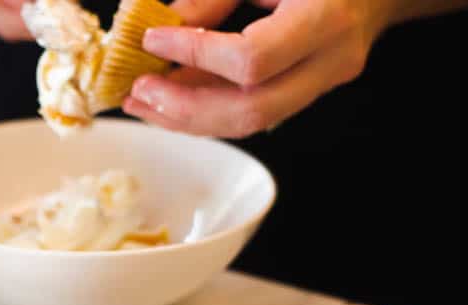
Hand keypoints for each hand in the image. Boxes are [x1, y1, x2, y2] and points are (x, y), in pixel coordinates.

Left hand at [123, 0, 394, 137]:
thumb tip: (166, 22)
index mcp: (326, 18)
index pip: (252, 60)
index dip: (196, 54)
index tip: (152, 39)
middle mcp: (330, 61)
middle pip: (250, 110)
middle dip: (184, 107)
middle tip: (137, 91)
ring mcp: (322, 83)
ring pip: (248, 122)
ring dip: (187, 117)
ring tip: (140, 101)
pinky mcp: (307, 92)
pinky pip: (251, 112)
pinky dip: (205, 108)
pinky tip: (168, 97)